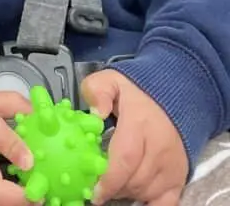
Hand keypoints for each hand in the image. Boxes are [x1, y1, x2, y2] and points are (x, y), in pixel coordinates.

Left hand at [82, 70, 187, 205]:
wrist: (175, 97)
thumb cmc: (137, 93)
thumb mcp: (112, 81)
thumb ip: (98, 90)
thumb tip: (95, 113)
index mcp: (140, 124)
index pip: (125, 159)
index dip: (109, 180)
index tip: (94, 192)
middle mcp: (159, 148)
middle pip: (134, 180)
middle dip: (113, 187)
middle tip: (98, 185)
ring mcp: (172, 166)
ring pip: (146, 192)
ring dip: (126, 193)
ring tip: (114, 183)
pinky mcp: (179, 178)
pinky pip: (166, 203)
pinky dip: (148, 204)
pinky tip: (134, 199)